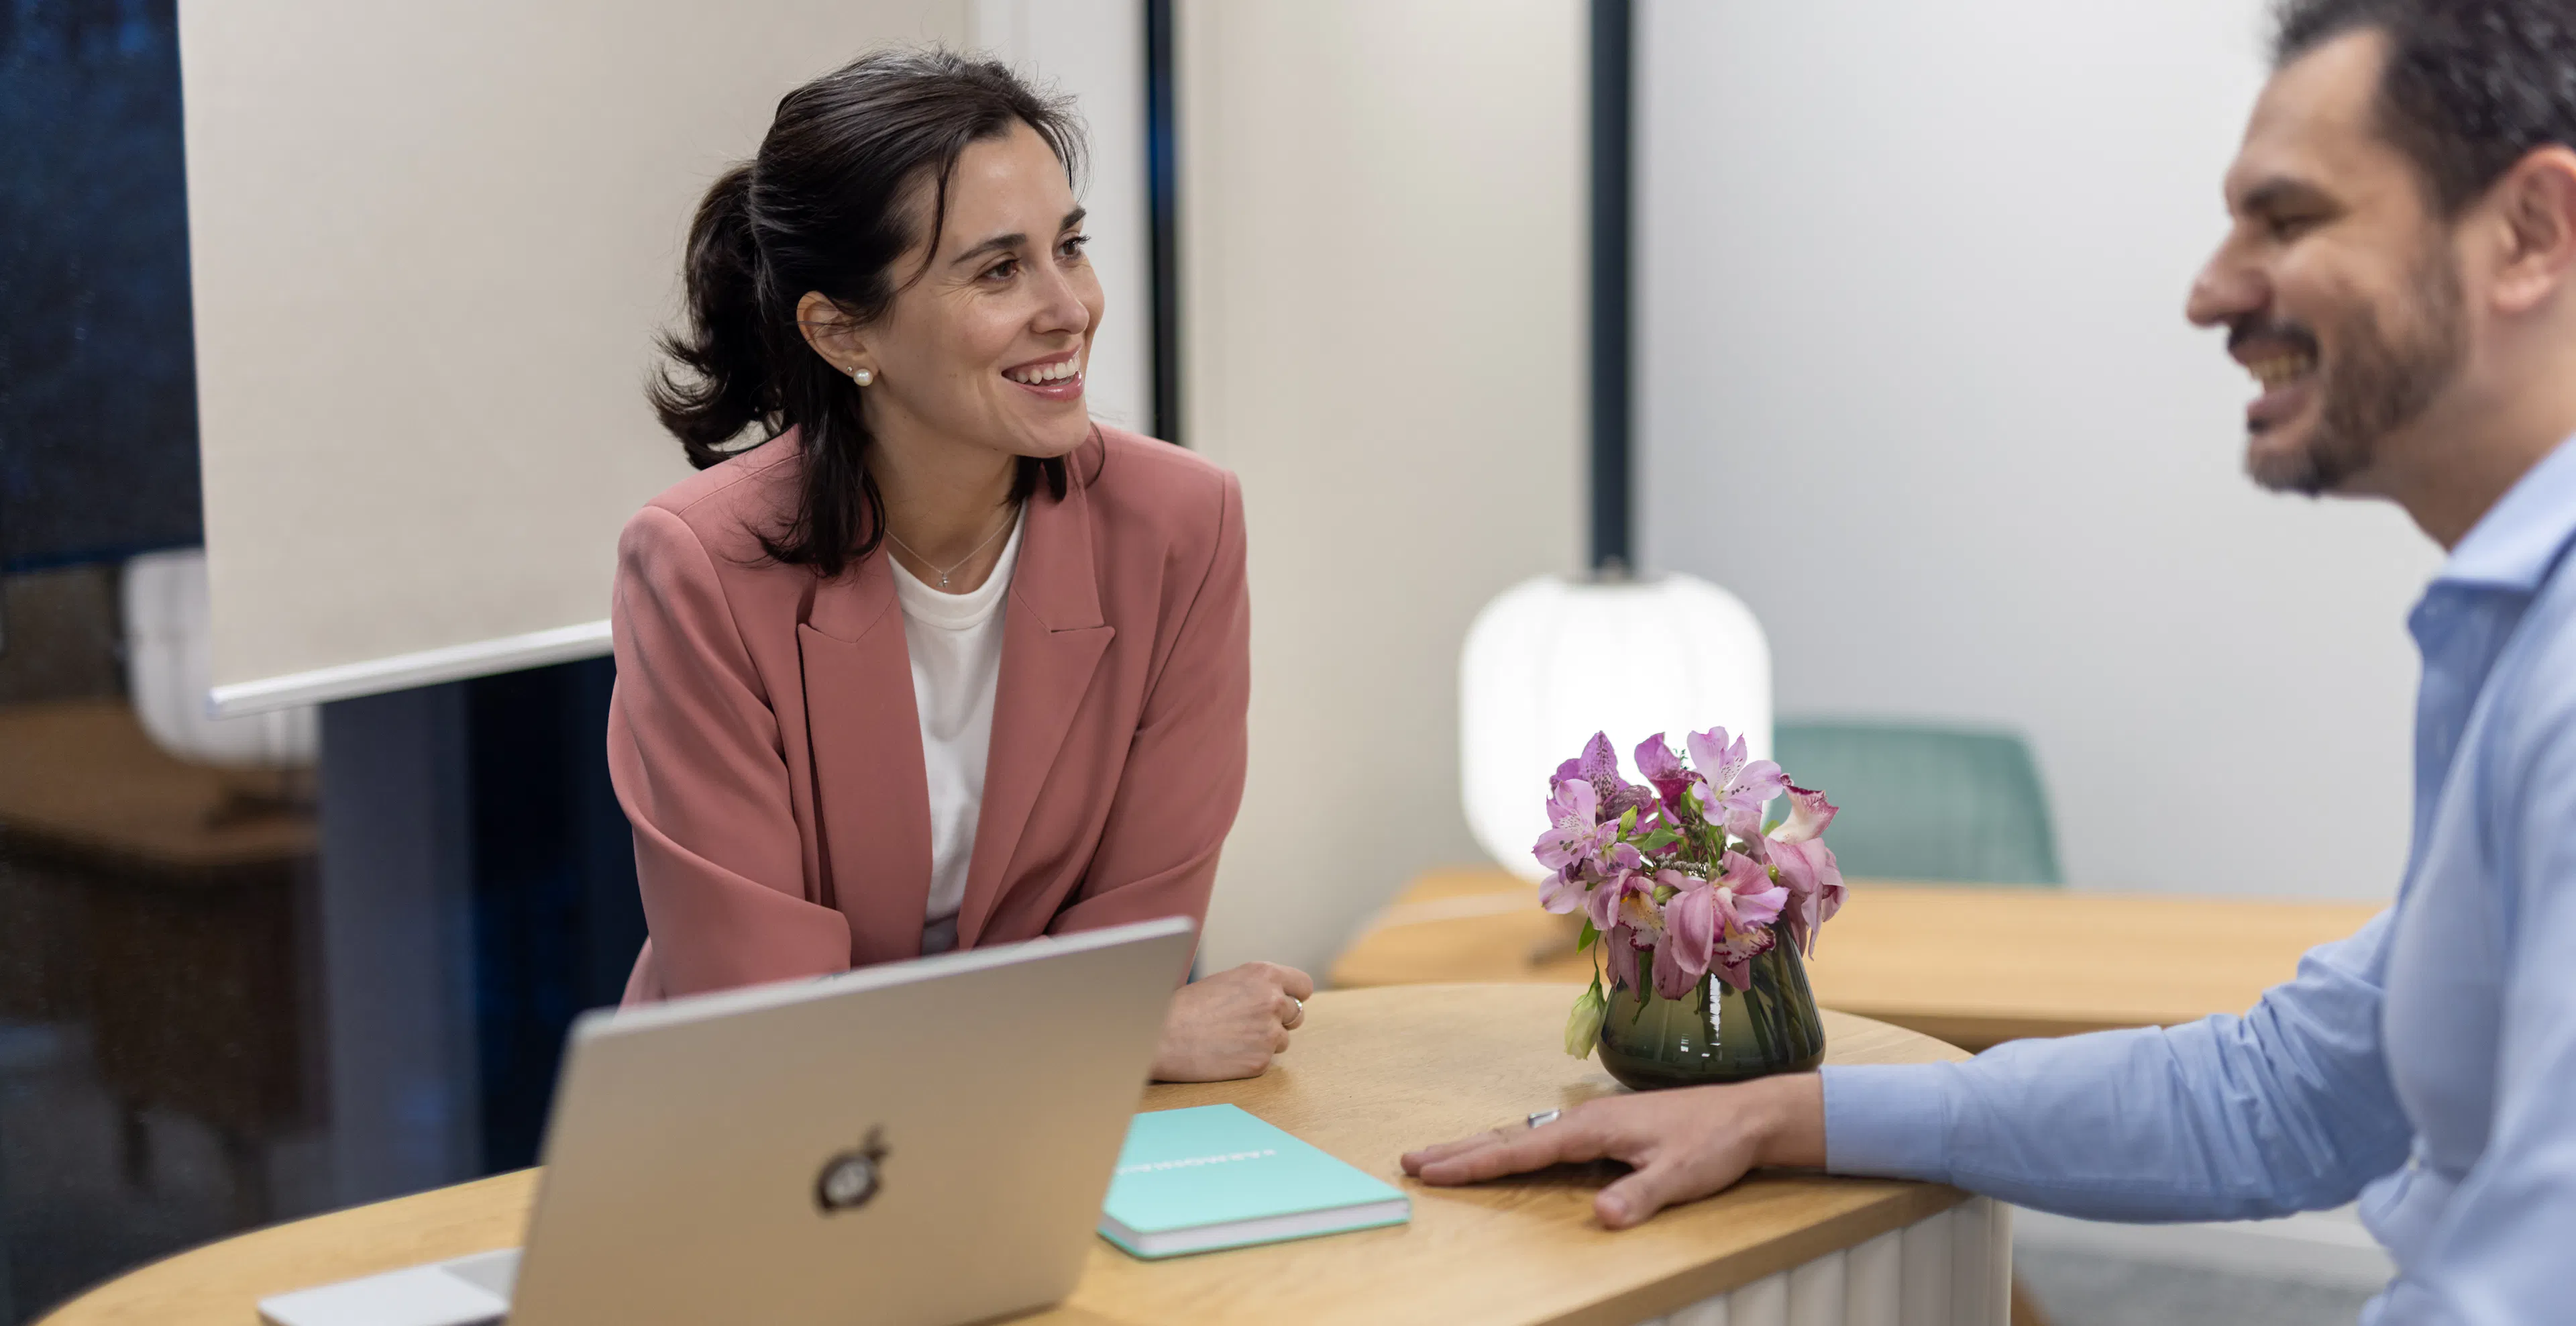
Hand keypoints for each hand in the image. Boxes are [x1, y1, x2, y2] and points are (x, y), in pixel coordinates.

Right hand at [1150, 961, 1314, 1081]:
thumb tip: (1281, 998)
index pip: (1303, 986)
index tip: (1285, 1002)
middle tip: (1250, 1024)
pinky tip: (1226, 1054)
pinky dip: (1250, 1059)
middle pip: (1296, 1014)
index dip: (1293, 995)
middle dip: (1280, 1020)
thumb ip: (1257, 987)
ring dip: (1264, 1041)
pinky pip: (1266, 1061)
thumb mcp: (1227, 981)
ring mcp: (1269, 1033)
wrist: (1163, 1036)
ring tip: (1231, 1039)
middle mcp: (1273, 1001)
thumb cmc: (1186, 1007)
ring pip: (1283, 1040)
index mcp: (1264, 975)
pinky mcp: (1261, 1061)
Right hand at [1399, 1074, 1826, 1228]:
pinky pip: (1542, 1139)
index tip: (1432, 1171)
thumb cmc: (1715, 1142)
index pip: (1521, 1150)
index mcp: (1592, 1128)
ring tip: (1440, 1157)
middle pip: (1508, 1136)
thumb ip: (1640, 1195)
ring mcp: (1592, 1122)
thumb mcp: (1680, 1175)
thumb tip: (1601, 1218)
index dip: (1474, 1164)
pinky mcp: (1603, 1130)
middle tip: (1411, 1160)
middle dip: (1458, 1151)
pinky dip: (1510, 1146)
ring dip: (1478, 1147)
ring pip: (1522, 1135)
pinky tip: (1503, 1155)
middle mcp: (1584, 1119)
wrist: (1748, 1115)